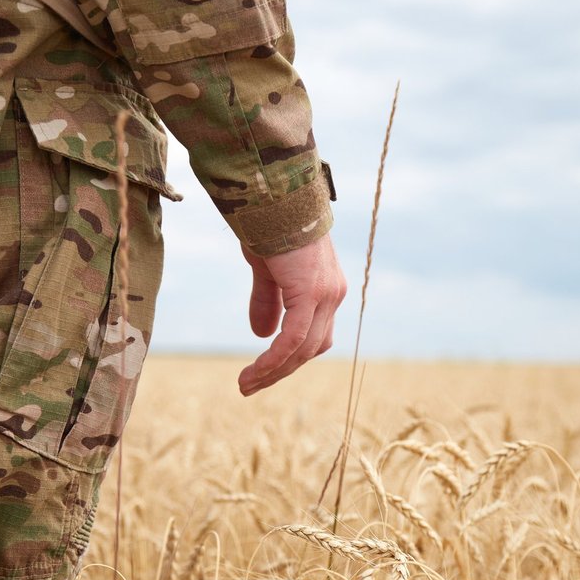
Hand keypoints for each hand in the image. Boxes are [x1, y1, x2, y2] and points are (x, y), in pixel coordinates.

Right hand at [239, 233, 346, 395]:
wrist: (273, 193)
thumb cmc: (268, 223)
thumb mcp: (266, 268)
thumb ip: (268, 300)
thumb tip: (262, 335)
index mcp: (326, 288)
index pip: (314, 336)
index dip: (289, 358)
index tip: (262, 372)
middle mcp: (333, 294)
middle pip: (311, 348)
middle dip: (280, 371)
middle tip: (250, 386)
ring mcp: (327, 294)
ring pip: (303, 349)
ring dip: (273, 371)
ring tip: (246, 385)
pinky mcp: (312, 293)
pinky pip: (294, 339)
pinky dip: (274, 359)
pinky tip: (255, 372)